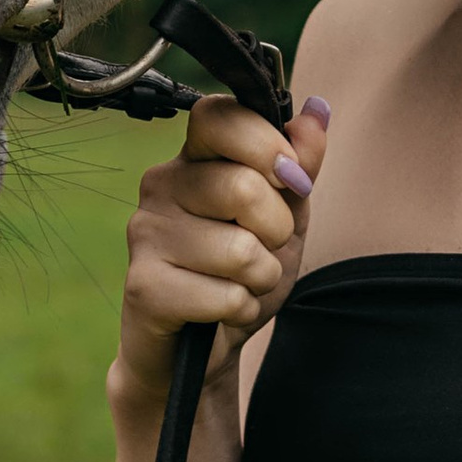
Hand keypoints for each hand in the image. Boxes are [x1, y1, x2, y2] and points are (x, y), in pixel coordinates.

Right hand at [110, 92, 331, 414]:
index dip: (265, 143)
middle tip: (264, 248)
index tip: (291, 178)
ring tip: (241, 282)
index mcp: (195, 156)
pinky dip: (242, 309)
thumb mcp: (287, 214)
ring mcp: (146, 233)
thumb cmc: (243, 272)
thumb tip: (317, 110)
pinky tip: (222, 310)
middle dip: (277, 229)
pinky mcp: (143, 285)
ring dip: (262, 276)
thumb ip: (301, 163)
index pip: (218, 114)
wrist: (198, 351)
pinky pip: (225, 295)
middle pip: (243, 187)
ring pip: (240, 249)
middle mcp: (162, 184)